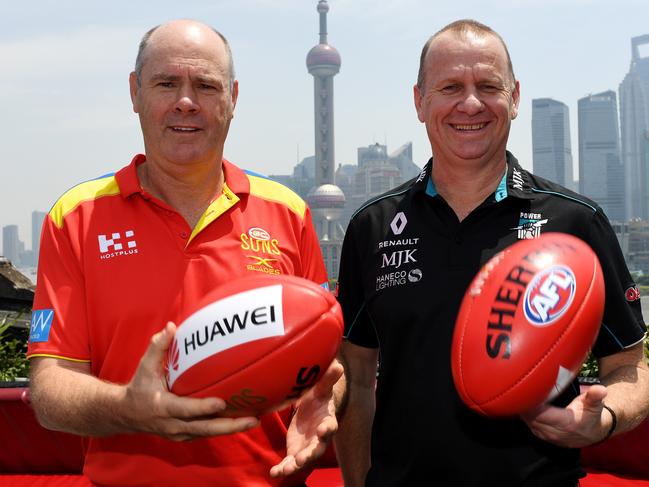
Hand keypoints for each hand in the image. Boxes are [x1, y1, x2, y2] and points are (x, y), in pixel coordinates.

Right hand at [122, 322, 258, 440]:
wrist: (126, 415)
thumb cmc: (139, 387)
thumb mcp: (144, 366)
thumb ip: (158, 346)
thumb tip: (172, 326)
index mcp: (163, 407)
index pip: (186, 410)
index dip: (203, 408)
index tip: (221, 403)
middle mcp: (173, 424)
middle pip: (205, 429)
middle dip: (230, 426)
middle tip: (253, 419)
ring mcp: (180, 433)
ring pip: (209, 433)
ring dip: (232, 428)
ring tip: (255, 419)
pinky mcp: (186, 436)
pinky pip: (207, 433)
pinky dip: (224, 428)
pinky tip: (243, 419)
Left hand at [270, 359, 343, 476]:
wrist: (311, 409)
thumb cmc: (318, 398)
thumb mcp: (321, 388)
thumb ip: (328, 379)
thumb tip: (337, 365)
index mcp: (327, 421)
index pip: (330, 426)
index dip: (327, 429)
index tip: (322, 430)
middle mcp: (319, 438)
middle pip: (318, 448)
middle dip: (311, 454)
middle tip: (303, 458)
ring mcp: (307, 447)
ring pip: (304, 459)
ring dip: (296, 465)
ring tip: (288, 468)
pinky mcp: (295, 452)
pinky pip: (290, 463)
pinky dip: (282, 469)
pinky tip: (274, 473)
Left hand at [521, 384, 611, 447]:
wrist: (593, 433)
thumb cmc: (591, 415)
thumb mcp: (595, 404)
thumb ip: (595, 396)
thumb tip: (601, 390)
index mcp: (566, 424)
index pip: (541, 414)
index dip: (532, 402)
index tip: (526, 388)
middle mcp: (555, 432)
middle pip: (530, 417)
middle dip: (524, 403)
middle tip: (519, 386)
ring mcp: (547, 435)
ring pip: (527, 420)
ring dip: (522, 408)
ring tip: (520, 392)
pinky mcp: (542, 435)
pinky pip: (528, 423)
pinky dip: (525, 413)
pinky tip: (523, 402)